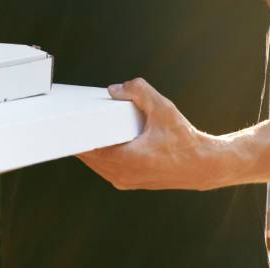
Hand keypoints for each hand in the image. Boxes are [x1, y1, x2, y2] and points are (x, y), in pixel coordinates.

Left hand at [76, 78, 226, 190]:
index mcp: (127, 161)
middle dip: (80, 138)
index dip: (74, 135)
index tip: (63, 123)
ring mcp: (125, 181)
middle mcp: (123, 175)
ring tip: (81, 128)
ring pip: (96, 163)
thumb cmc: (186, 141)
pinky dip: (100, 154)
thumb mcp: (163, 109)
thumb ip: (139, 91)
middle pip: (88, 156)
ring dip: (89, 147)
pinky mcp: (130, 181)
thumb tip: (115, 89)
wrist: (206, 165)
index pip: (88, 150)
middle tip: (67, 120)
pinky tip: (97, 140)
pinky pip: (105, 167)